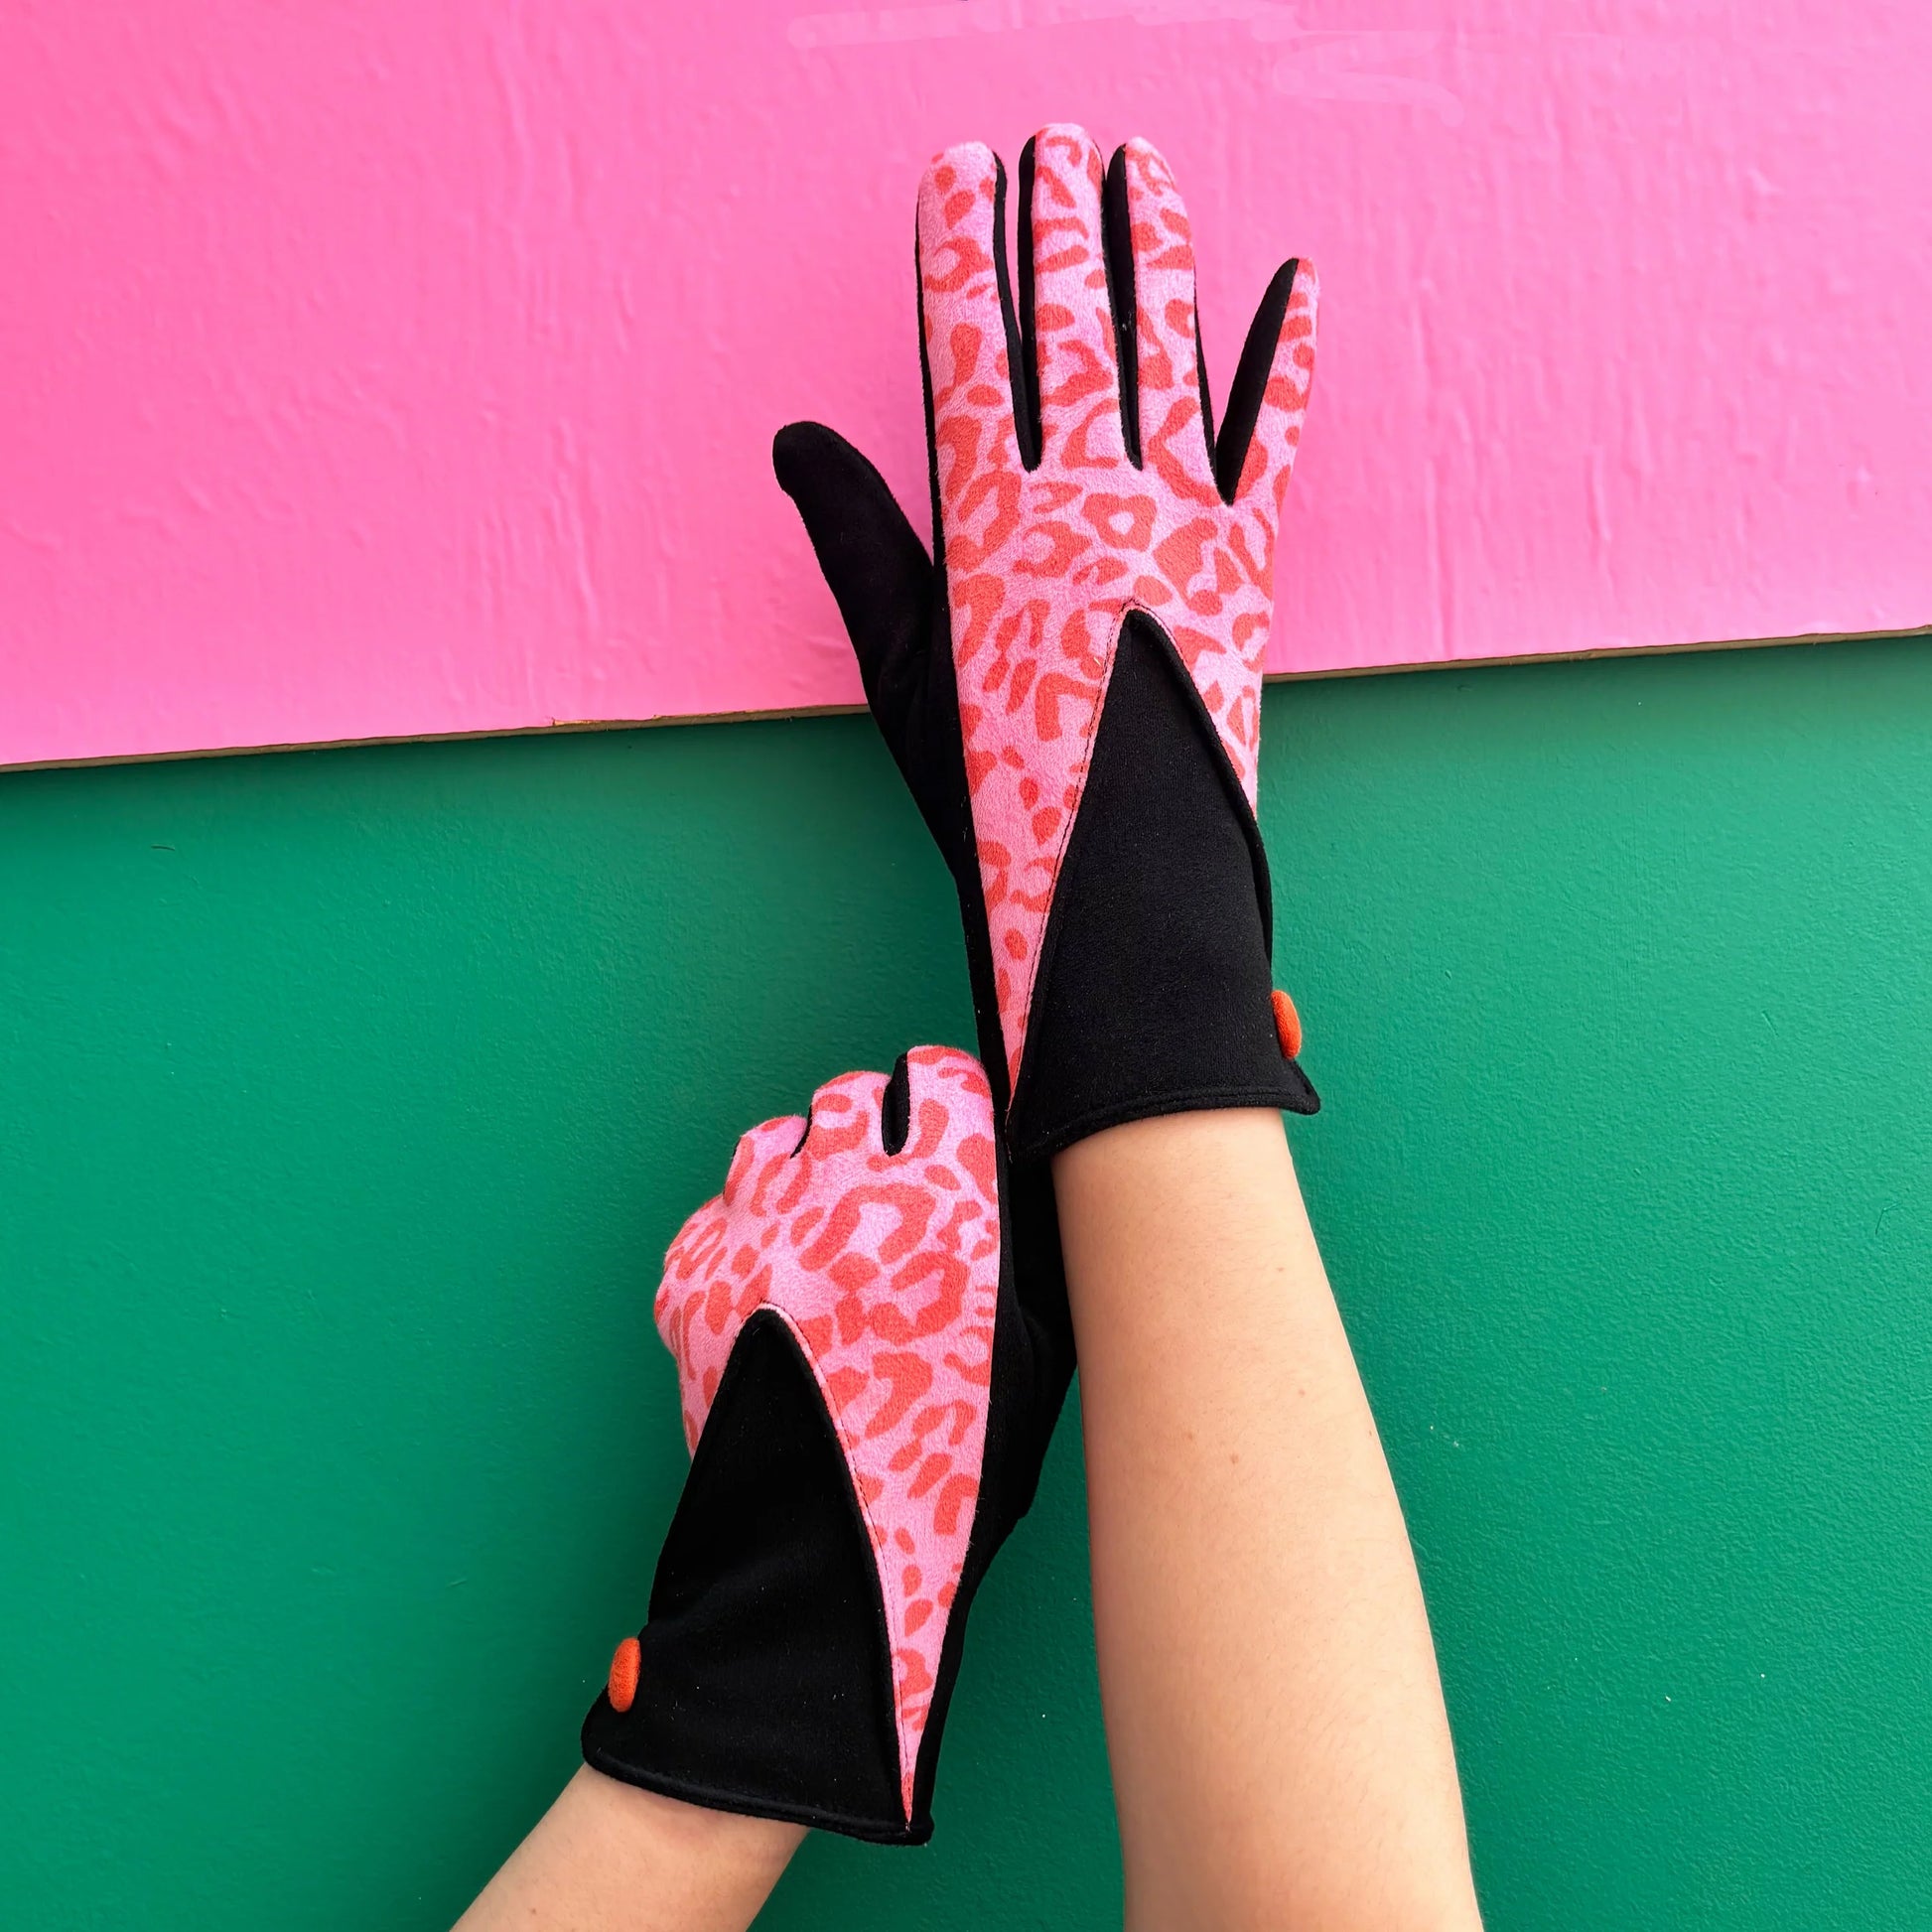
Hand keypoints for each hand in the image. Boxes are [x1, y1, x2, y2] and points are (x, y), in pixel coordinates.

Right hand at [777, 124, 1318, 1160]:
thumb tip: (797, 438)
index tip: (957, 170)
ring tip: (1141, 164)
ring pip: (1169, 354)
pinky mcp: (1249, 565)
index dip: (961, 253)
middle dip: (1060, 225)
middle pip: (1074, 330)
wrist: (1120, 885)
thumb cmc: (992, 791)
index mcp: (991, 520)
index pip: (970, 351)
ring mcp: (1180, 525)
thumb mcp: (896, 669)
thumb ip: (855, 540)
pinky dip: (1289, 360)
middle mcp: (1090, 500)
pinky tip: (1298, 278)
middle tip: (1054, 133)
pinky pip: (1274, 439)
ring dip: (1158, 252)